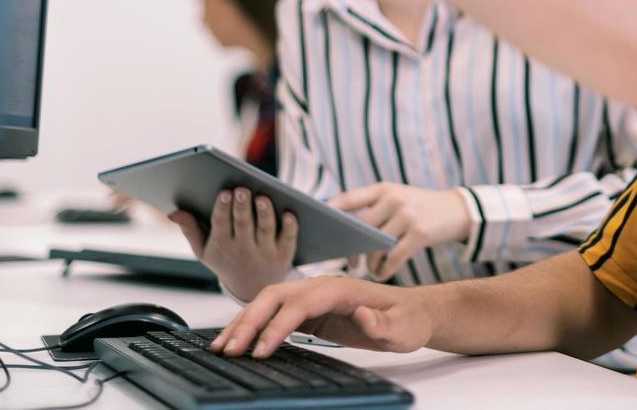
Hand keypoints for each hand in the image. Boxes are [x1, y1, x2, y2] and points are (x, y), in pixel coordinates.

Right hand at [170, 187, 297, 301]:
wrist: (252, 288)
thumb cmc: (226, 261)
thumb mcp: (204, 251)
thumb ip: (190, 230)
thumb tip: (174, 212)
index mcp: (222, 245)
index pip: (221, 224)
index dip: (223, 208)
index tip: (224, 192)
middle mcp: (243, 249)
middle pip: (243, 224)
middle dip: (242, 207)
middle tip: (242, 189)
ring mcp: (265, 251)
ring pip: (265, 229)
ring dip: (265, 214)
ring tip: (263, 197)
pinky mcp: (284, 253)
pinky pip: (288, 238)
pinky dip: (290, 227)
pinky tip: (290, 213)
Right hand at [211, 275, 433, 358]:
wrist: (415, 313)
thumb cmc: (408, 320)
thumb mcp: (402, 328)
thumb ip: (382, 323)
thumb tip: (362, 315)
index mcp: (341, 288)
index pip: (300, 304)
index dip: (277, 326)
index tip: (260, 350)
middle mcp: (323, 287)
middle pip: (276, 297)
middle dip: (249, 322)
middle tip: (228, 351)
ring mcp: (314, 296)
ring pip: (270, 302)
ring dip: (245, 321)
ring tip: (222, 346)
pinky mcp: (312, 310)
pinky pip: (276, 313)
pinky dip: (255, 324)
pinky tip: (241, 340)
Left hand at [329, 184, 472, 281]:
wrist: (458, 210)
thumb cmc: (419, 207)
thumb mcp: (397, 196)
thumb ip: (372, 207)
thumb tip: (339, 229)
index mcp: (382, 189)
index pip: (346, 199)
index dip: (328, 215)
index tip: (318, 230)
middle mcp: (393, 199)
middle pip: (359, 228)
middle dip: (351, 248)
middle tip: (349, 262)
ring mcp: (407, 216)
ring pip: (375, 246)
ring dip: (369, 262)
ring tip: (370, 268)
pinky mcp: (420, 234)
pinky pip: (393, 259)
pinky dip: (384, 270)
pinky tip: (382, 274)